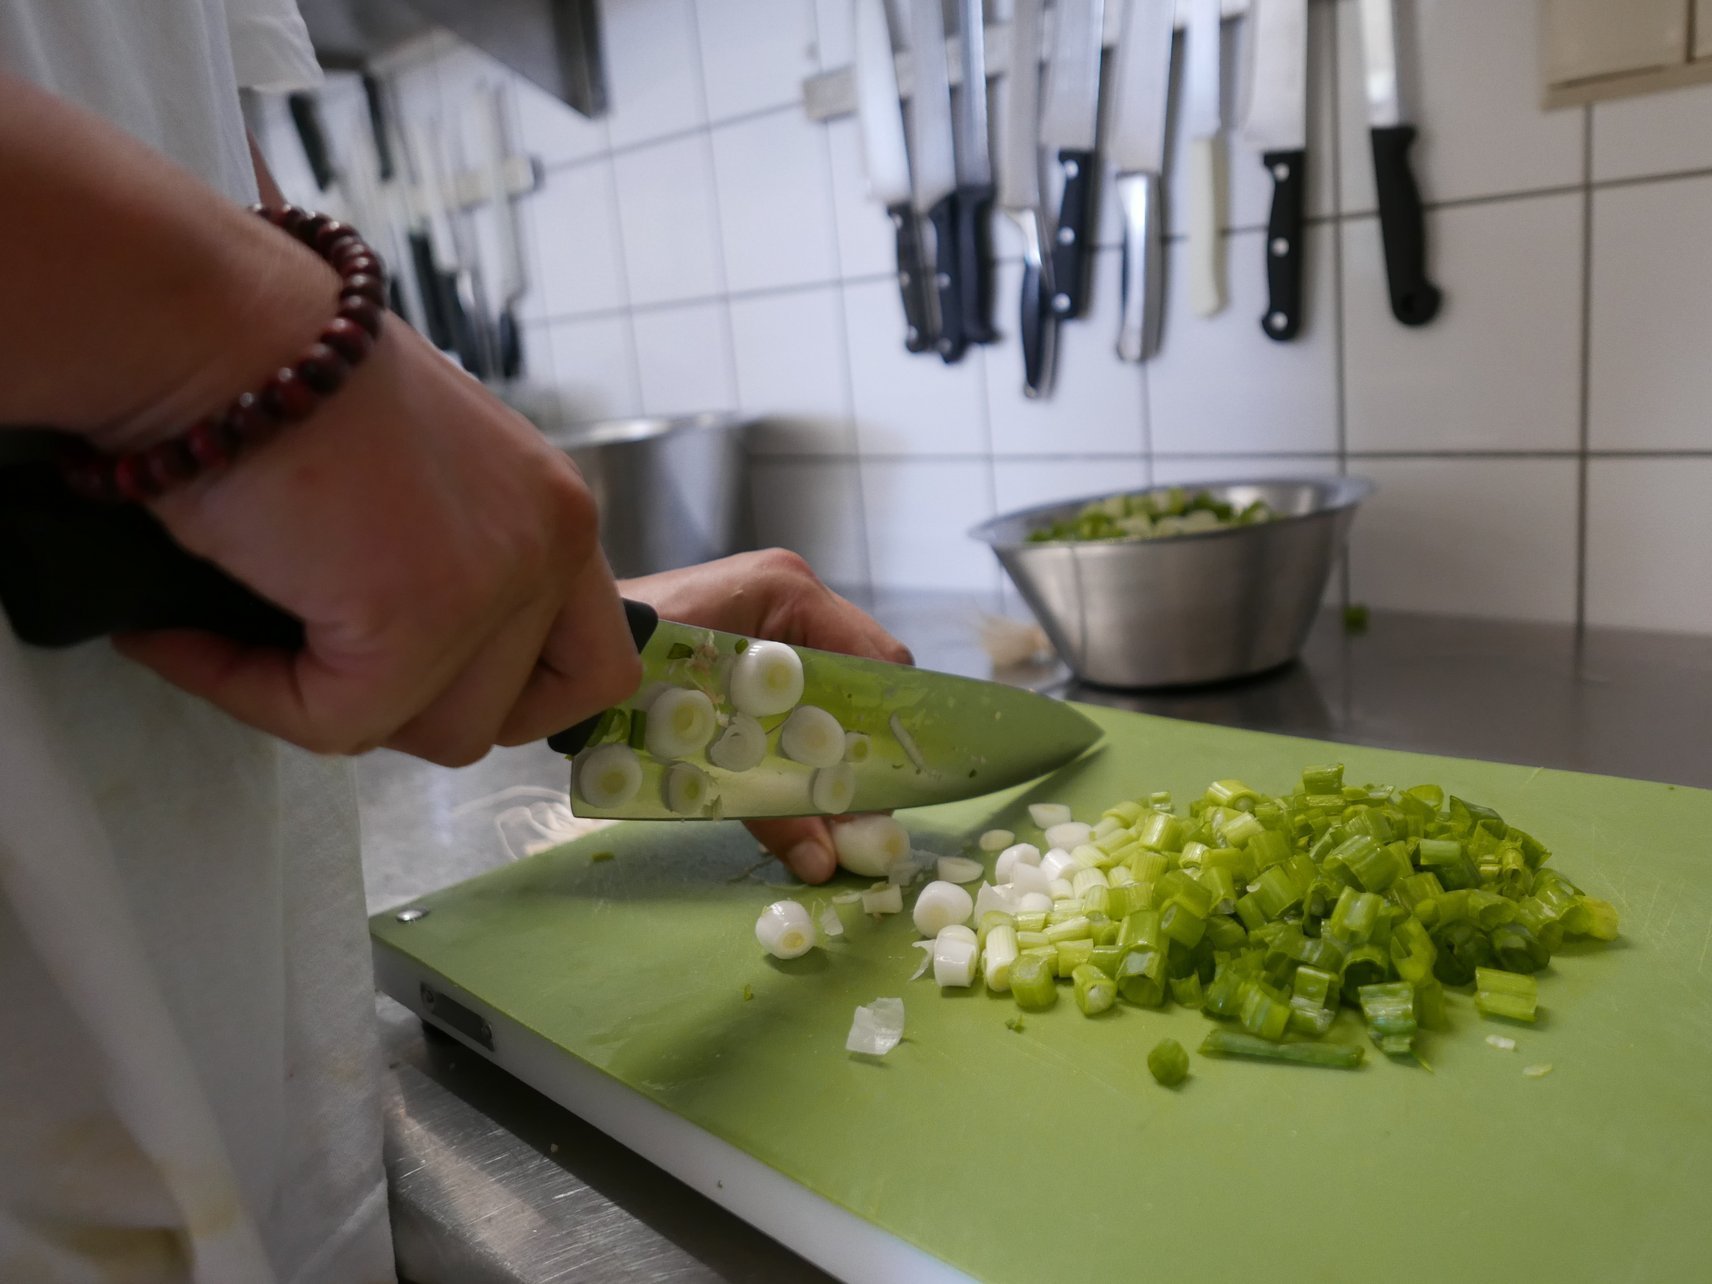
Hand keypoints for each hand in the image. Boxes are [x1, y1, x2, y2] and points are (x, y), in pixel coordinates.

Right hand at [119, 319, 641, 765]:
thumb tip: (408, 664)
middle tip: (307, 655)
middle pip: (505, 712)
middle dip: (402, 705)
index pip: (593, 666)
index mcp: (559, 511)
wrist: (208, 318)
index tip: (425, 687)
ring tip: (237, 637)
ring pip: (432, 732)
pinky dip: (247, 693)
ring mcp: (496, 581)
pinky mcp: (419, 616)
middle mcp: (554, 544)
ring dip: (327, 704)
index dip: (508, 697)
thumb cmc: (278, 376)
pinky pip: (335, 719)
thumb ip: (449, 560)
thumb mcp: (412, 476)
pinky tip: (180, 638)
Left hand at [620, 550, 912, 882]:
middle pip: (862, 680)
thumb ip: (765, 802)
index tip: (887, 790)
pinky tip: (789, 777)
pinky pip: (796, 692)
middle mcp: (787, 595)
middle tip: (858, 810)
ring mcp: (768, 615)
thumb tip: (825, 862)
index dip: (890, 728)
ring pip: (831, 690)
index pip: (880, 662)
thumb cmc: (627, 678)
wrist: (552, 653)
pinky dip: (795, 737)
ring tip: (826, 804)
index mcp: (787, 593)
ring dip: (827, 746)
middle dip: (859, 747)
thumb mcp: (703, 744)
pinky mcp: (746, 642)